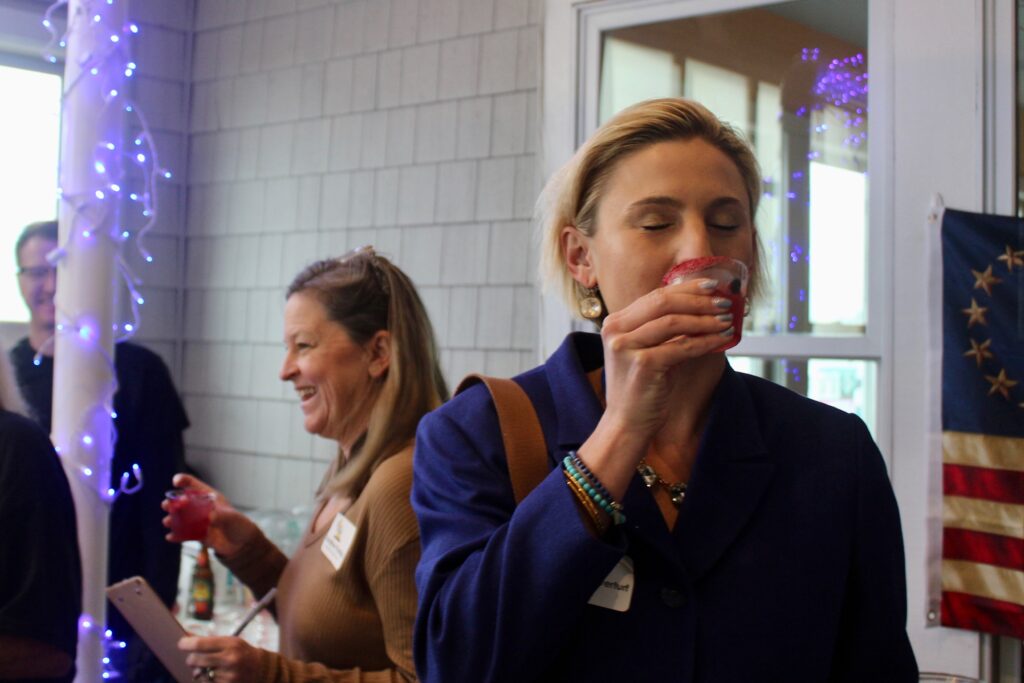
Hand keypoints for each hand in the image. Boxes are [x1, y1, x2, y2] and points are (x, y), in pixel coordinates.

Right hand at [161, 474, 258, 556]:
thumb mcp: (232, 518)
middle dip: (172, 502)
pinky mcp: (198, 535)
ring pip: (181, 518)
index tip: (175, 481)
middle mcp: (201, 508)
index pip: (195, 485)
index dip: (184, 481)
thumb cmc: (240, 525)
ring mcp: (198, 522)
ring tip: (167, 522)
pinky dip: (177, 536)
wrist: (242, 544)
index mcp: (209, 498)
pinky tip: (170, 537)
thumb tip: (210, 517)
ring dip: (172, 519)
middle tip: (166, 505)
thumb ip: (221, 516)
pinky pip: (184, 534)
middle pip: (183, 502)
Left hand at [179, 635, 261, 682]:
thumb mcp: (231, 641)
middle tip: (193, 659)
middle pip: (195, 660)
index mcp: (230, 644)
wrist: (261, 669)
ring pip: (199, 674)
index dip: (186, 644)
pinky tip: (214, 676)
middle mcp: (229, 660)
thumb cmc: (242, 652)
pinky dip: (206, 680)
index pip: (200, 644)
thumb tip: (187, 638)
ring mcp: (228, 676)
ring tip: (210, 668)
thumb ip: (210, 641)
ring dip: (200, 672)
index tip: (181, 644)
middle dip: (191, 659)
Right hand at [599, 278, 732, 447]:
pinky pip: (682, 346)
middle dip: (698, 300)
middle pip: (663, 303)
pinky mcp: (642, 364)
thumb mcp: (644, 351)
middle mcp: (616, 330)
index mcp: (615, 323)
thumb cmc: (639, 388)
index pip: (655, 296)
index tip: (711, 285)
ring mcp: (626, 347)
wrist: (626, 423)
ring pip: (673, 322)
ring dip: (705, 320)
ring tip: (727, 321)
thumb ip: (660, 328)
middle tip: (724, 302)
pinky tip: (722, 340)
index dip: (686, 288)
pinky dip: (705, 341)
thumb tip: (700, 306)